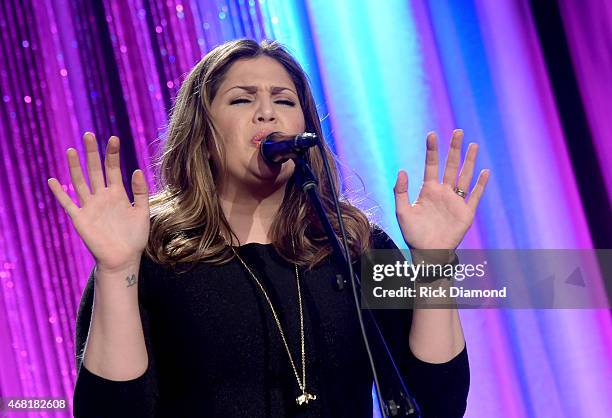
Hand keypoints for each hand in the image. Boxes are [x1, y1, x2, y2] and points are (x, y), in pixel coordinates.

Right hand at [47, 132, 149, 273]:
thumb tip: (137, 169)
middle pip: (95, 170)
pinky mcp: (80, 219)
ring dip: (75, 167)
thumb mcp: (142, 212)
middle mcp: (102, 197)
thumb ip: (140, 192)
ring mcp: (90, 206)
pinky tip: (53, 181)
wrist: (124, 259)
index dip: (112, 154)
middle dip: (92, 153)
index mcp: (118, 194)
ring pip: (80, 182)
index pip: (113, 169)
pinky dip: (60, 193)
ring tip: (71, 150)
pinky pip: (68, 203)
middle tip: (89, 134)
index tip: (113, 138)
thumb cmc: (135, 237)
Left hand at [393, 129, 488, 249]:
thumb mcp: (402, 212)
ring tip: (473, 145)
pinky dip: (480, 185)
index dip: (432, 150)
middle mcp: (443, 192)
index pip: (431, 165)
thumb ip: (400, 192)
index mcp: (428, 190)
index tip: (432, 134)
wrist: (427, 253)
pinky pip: (475, 195)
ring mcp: (456, 201)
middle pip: (450, 165)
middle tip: (457, 131)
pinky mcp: (466, 212)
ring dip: (469, 161)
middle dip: (454, 149)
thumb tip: (402, 170)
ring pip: (464, 176)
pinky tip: (485, 172)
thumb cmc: (413, 235)